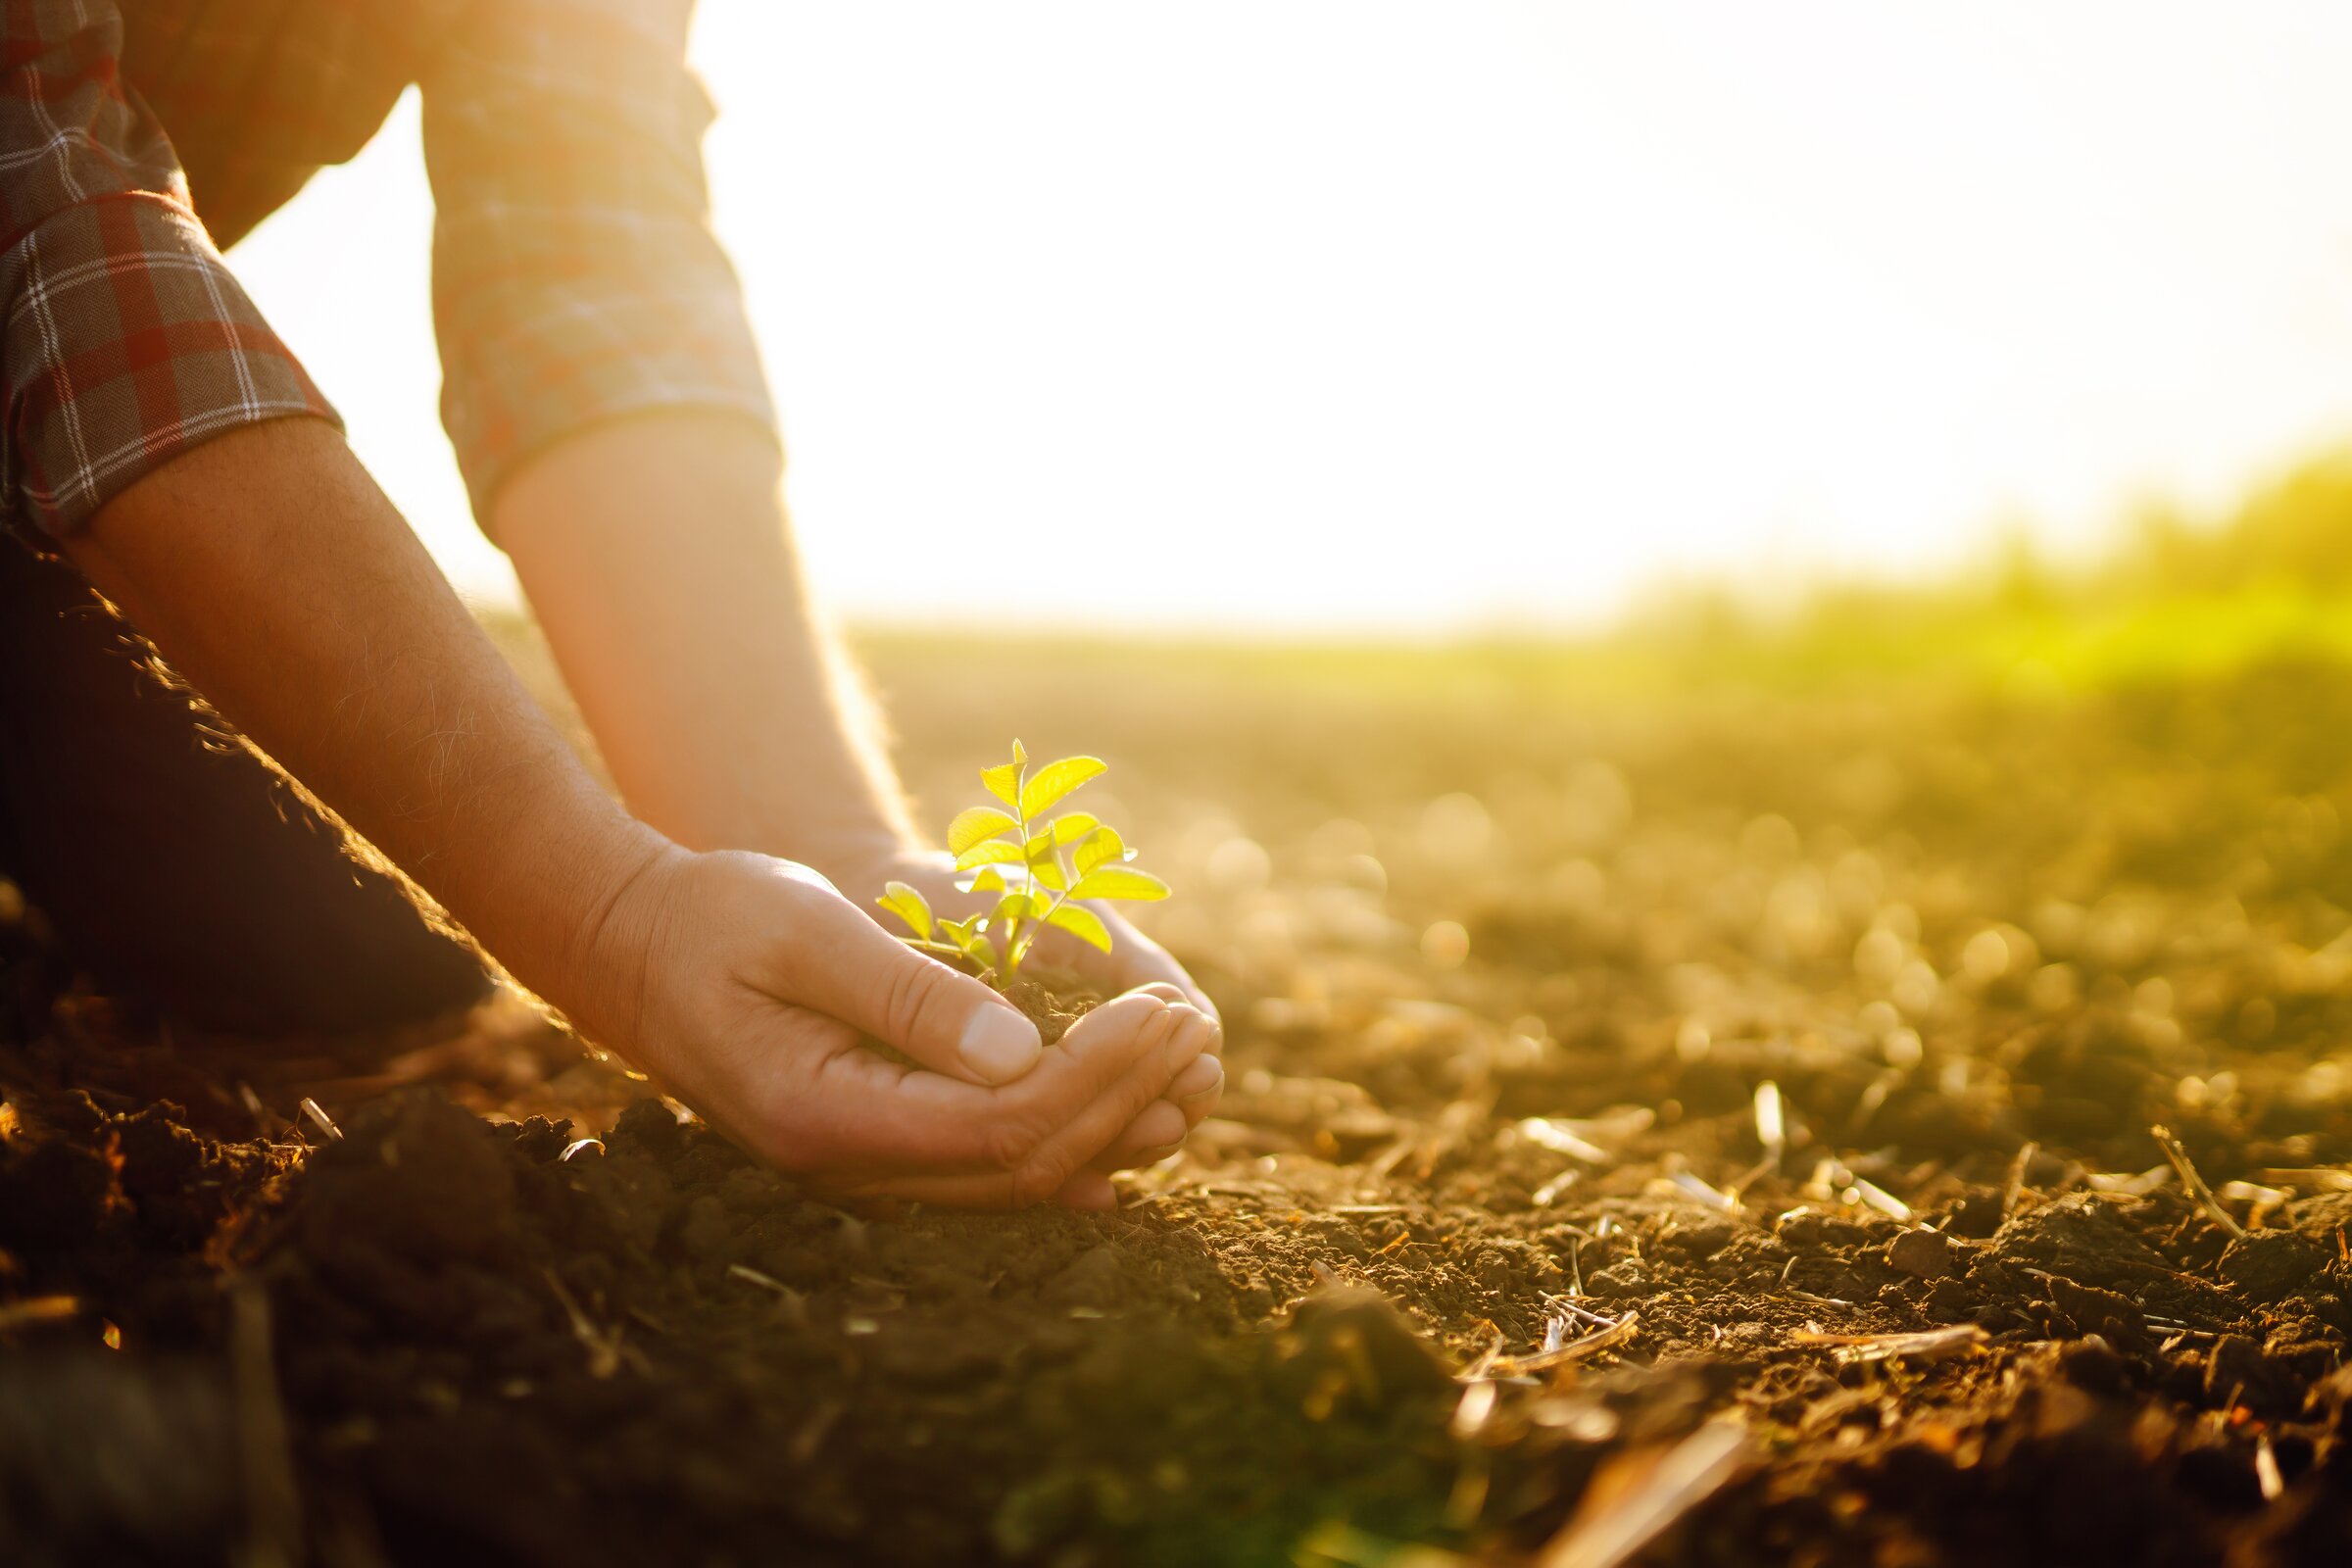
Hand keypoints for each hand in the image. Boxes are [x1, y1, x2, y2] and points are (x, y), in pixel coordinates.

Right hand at [568, 845, 1220, 1208]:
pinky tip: (1118, 1133)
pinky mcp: (869, 1145)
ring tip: (1181, 1064)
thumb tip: (1022, 1053)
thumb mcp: (808, 930)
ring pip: (1011, 1179)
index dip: (1099, 1074)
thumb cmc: (711, 917)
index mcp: (828, 1114)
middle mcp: (845, 1166)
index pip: (1003, 1124)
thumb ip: (910, 994)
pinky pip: (980, 1170)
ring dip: (1105, 1124)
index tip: (1164, 1007)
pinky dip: (1056, 1149)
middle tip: (1192, 1025)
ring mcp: (856, 1168)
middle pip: (1022, 1163)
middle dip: (1123, 1096)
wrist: (627, 946)